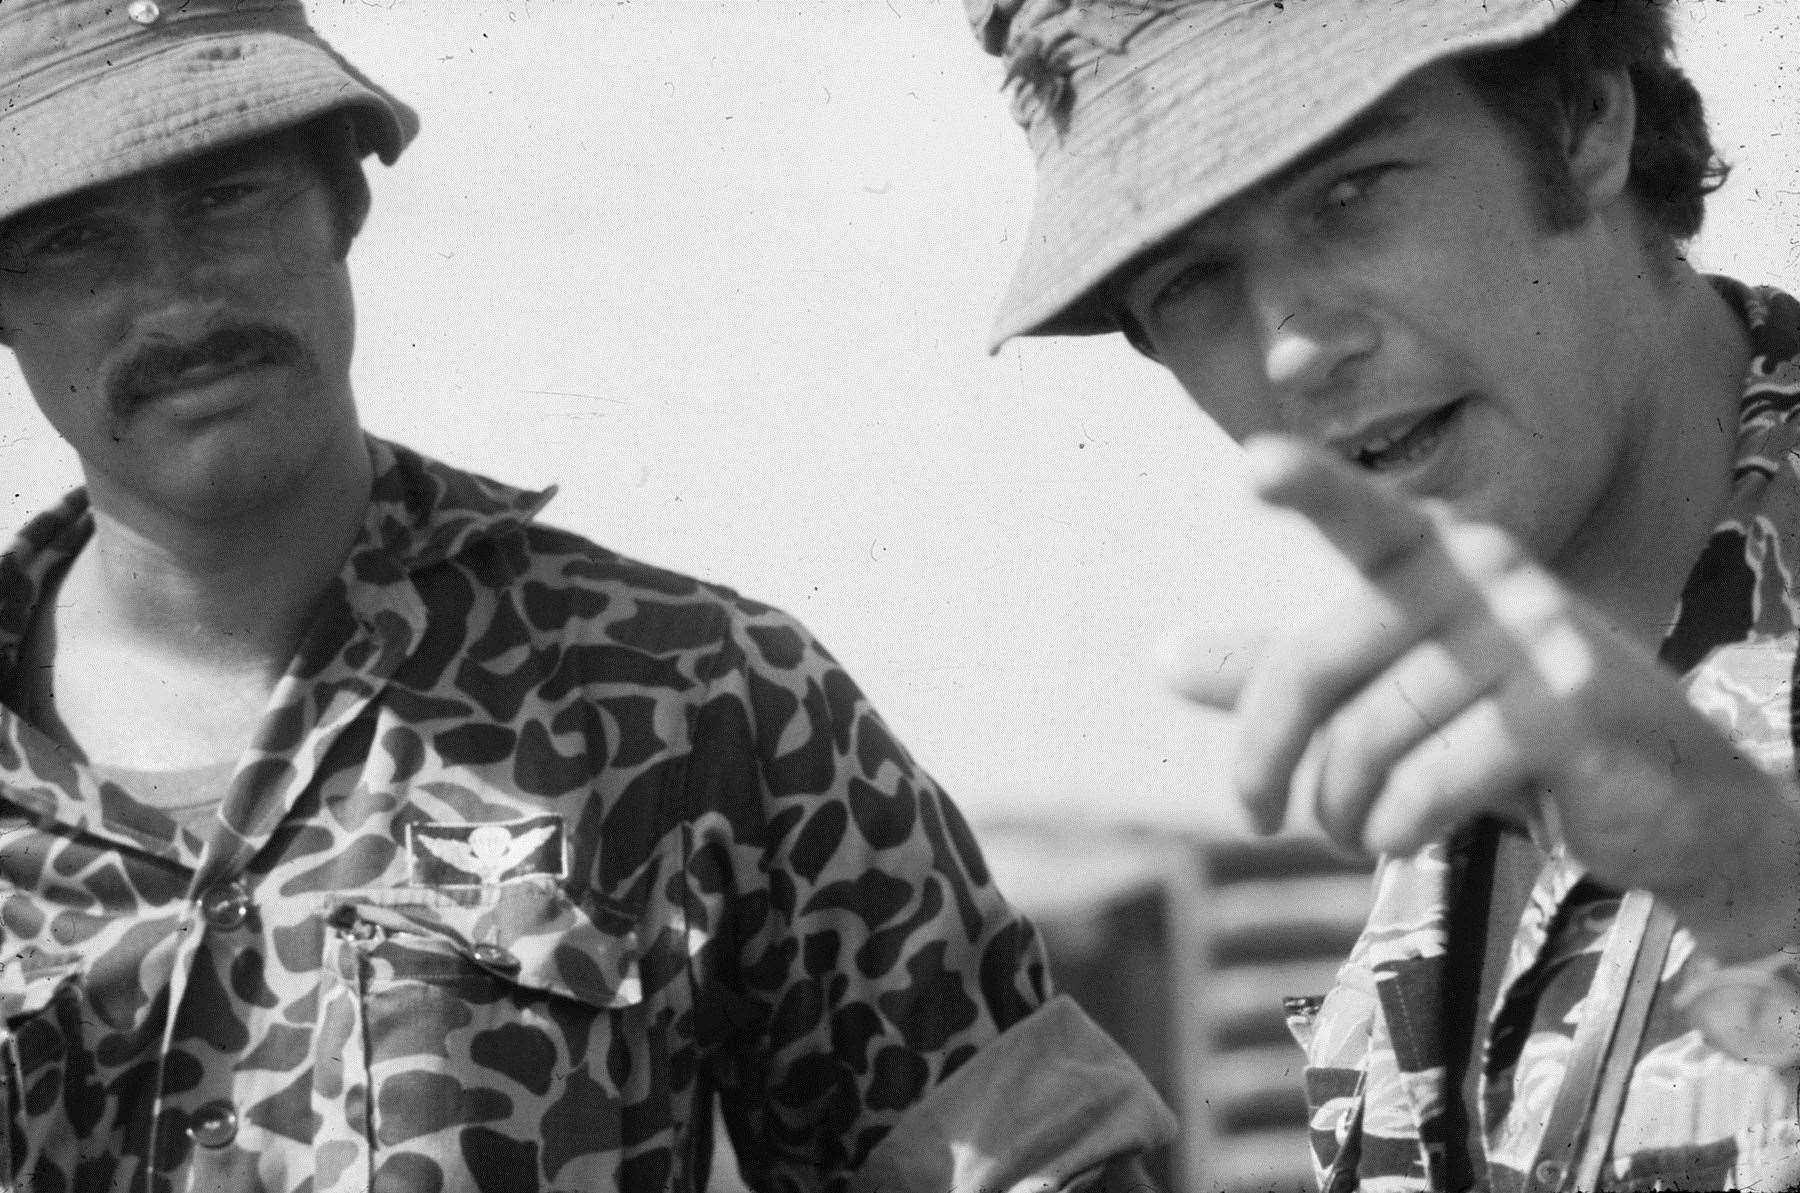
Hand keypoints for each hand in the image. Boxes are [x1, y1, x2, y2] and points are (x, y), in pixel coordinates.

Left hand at [1164, 436, 1799, 960]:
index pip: (1360, 513)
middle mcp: (1482, 573)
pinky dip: (1398, 825)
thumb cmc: (1503, 729)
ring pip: (1369, 735)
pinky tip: (1404, 837)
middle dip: (1267, 757)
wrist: (1665, 795)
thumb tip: (1162, 660)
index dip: (1308, 486)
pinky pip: (1433, 777)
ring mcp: (1530, 637)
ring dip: (1341, 807)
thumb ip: (1281, 674)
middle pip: (1314, 665)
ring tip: (1354, 830)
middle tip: (1260, 816)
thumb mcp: (1385, 695)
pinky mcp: (1567, 712)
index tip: (1254, 466)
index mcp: (1431, 551)